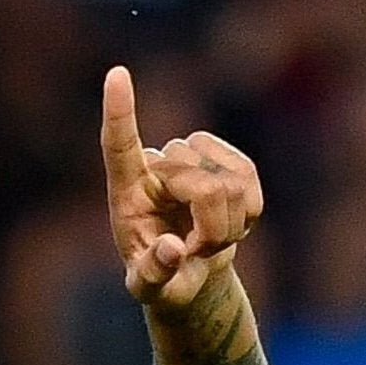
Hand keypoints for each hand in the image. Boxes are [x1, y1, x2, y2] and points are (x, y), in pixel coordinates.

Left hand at [101, 65, 263, 307]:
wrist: (191, 272)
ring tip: (209, 241)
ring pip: (228, 182)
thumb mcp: (150, 289)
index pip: (120, 146)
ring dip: (228, 225)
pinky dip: (248, 212)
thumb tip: (172, 249)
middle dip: (210, 229)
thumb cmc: (162, 280)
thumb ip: (155, 275)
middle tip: (199, 252)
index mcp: (127, 192)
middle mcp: (157, 166)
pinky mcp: (226, 159)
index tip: (117, 75)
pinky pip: (249, 178)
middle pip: (198, 182)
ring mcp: (192, 158)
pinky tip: (232, 223)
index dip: (120, 113)